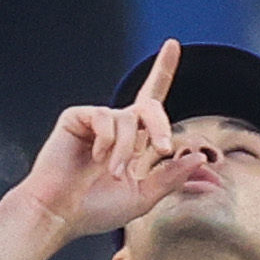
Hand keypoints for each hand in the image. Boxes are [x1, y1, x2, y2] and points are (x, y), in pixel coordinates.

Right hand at [11, 37, 194, 243]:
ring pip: (129, 119)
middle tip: (162, 147)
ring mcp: (97, 121)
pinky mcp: (77, 117)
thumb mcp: (143, 196)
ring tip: (111, 172)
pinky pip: (105, 117)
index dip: (163, 72)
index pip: (152, 104)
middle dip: (160, 125)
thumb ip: (171, 177)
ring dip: (125, 149)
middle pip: (150, 106)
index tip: (172, 45)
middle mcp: (117, 127)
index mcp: (133, 143)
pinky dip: (107, 140)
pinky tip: (94, 157)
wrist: (60, 214)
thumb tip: (199, 156)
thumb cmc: (96, 209)